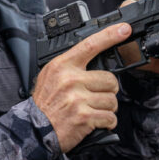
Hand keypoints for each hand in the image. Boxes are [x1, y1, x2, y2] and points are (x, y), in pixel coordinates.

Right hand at [32, 22, 130, 152]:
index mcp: (63, 66)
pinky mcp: (84, 116)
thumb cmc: (45, 104)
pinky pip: (110, 117)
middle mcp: (71, 80)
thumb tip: (96, 60)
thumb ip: (71, 67)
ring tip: (91, 110)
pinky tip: (94, 122)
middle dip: (107, 91)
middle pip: (110, 79)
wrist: (34, 130)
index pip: (90, 45)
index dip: (109, 36)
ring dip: (106, 108)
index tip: (124, 29)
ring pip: (112, 100)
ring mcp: (77, 98)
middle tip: (95, 97)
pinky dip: (107, 122)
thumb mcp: (51, 76)